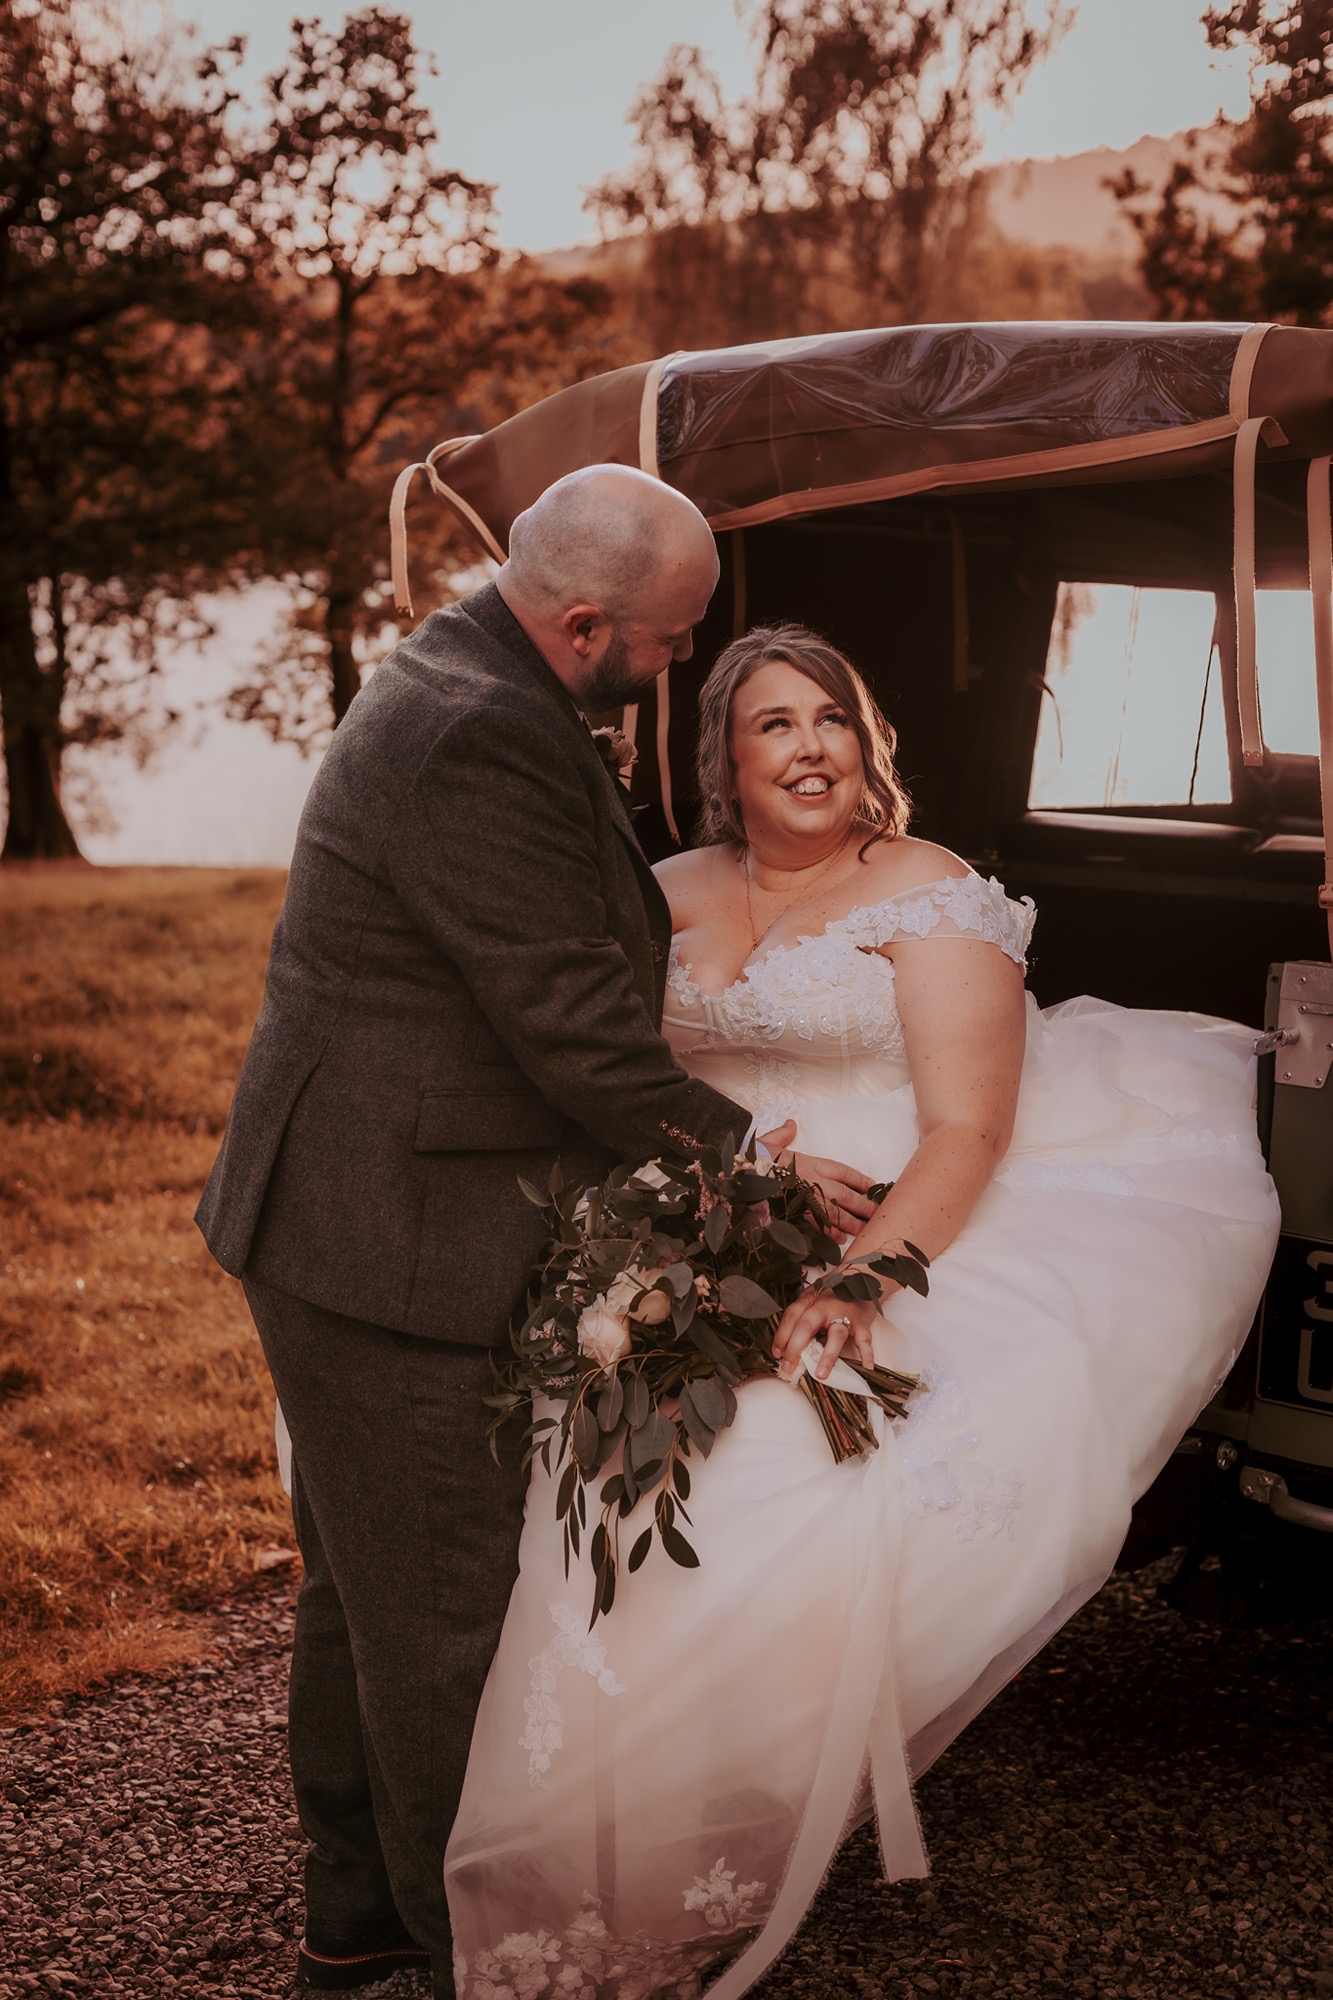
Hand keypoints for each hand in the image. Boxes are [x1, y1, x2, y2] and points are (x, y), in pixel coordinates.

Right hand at [756, 1119, 877, 1237]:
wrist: (741, 1177)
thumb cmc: (755, 1159)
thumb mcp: (768, 1141)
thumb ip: (783, 1134)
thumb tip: (791, 1124)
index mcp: (811, 1162)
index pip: (844, 1171)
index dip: (861, 1180)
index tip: (874, 1187)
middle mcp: (814, 1181)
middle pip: (847, 1195)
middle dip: (864, 1205)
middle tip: (878, 1213)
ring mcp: (807, 1200)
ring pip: (837, 1213)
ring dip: (853, 1222)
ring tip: (865, 1229)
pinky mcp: (797, 1215)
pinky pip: (819, 1225)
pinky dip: (831, 1232)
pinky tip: (841, 1238)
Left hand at [772, 1287, 882, 1380]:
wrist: (862, 1276)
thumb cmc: (834, 1291)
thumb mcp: (814, 1298)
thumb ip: (804, 1316)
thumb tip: (790, 1344)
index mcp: (810, 1299)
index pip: (791, 1316)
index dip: (781, 1335)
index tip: (776, 1354)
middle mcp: (825, 1306)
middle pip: (807, 1326)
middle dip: (795, 1348)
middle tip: (788, 1367)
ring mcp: (845, 1314)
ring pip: (836, 1335)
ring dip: (828, 1356)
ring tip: (821, 1374)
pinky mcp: (862, 1322)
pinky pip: (865, 1340)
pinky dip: (867, 1355)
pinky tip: (865, 1369)